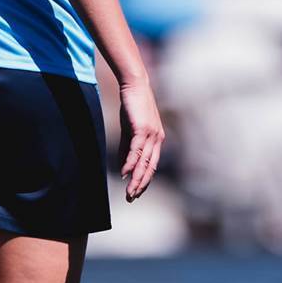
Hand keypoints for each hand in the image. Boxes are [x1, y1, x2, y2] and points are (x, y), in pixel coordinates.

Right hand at [116, 77, 164, 201]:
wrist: (135, 84)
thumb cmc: (133, 106)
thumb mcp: (130, 130)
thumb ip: (127, 148)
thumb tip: (124, 167)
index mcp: (157, 140)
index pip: (152, 165)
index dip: (144, 180)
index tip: (136, 192)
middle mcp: (157, 139)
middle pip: (150, 168)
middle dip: (141, 184)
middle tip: (132, 198)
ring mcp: (151, 134)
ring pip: (144, 162)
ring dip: (136, 179)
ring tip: (130, 192)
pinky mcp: (142, 128)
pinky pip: (136, 150)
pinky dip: (130, 163)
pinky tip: (125, 173)